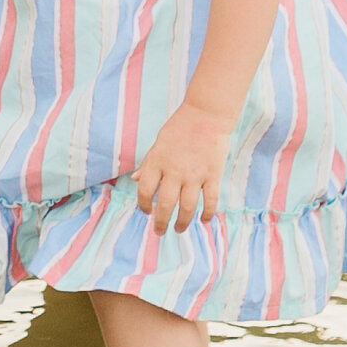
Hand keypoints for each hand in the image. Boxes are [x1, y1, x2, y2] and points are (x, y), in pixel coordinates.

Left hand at [134, 103, 230, 235]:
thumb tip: (134, 179)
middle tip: (160, 231)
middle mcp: (174, 171)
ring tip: (179, 229)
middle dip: (161, 222)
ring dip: (182, 222)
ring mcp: (194, 174)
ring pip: (187, 207)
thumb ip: (147, 163)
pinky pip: (210, 200)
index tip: (146, 211)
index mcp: (157, 161)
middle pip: (166, 204)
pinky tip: (203, 220)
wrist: (206, 115)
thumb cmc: (179, 128)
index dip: (143, 204)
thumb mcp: (158, 143)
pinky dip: (207, 213)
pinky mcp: (212, 175)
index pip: (145, 190)